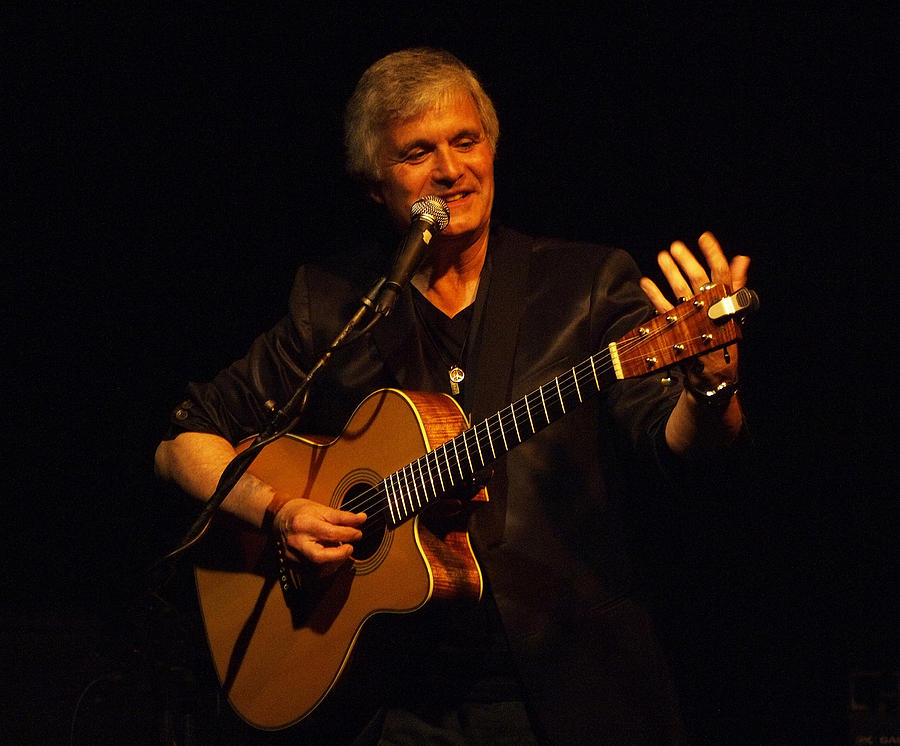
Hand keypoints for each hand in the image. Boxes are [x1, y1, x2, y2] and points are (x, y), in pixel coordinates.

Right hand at [273, 498, 366, 574]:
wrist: (279, 518)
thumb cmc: (302, 512)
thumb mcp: (322, 509)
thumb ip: (343, 517)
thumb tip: (362, 519)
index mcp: (303, 524)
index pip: (330, 533)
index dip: (348, 534)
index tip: (358, 533)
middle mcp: (296, 542)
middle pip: (320, 557)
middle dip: (340, 555)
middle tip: (350, 548)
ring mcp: (292, 556)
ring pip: (317, 569)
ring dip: (335, 563)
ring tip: (340, 551)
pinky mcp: (292, 565)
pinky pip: (312, 574)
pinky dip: (325, 569)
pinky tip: (331, 560)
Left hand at [639, 232, 750, 393]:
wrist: (712, 372)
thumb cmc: (723, 336)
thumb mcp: (734, 310)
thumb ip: (736, 284)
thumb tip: (741, 259)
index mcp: (725, 302)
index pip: (721, 274)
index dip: (713, 254)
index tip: (704, 237)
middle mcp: (709, 309)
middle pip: (698, 280)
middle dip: (687, 262)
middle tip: (675, 246)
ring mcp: (691, 319)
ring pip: (680, 291)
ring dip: (670, 273)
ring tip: (662, 256)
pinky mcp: (676, 330)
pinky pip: (663, 310)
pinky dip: (653, 294)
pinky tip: (645, 280)